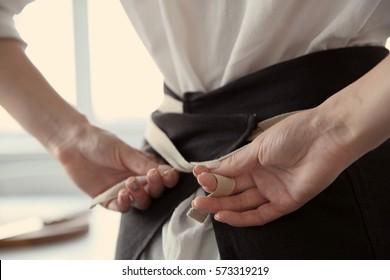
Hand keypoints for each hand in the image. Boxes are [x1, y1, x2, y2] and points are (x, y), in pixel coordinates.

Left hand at [51, 123, 178, 211]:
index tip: (168, 176)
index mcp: (145, 167)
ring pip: (142, 202)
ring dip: (141, 195)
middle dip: (156, 186)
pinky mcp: (109, 200)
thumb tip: (167, 172)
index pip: (164, 177)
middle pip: (155, 192)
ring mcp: (124, 191)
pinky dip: (125, 204)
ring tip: (131, 183)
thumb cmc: (100, 142)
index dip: (169, 179)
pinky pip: (122, 208)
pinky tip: (122, 194)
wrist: (73, 145)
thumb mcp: (124, 151)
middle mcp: (138, 180)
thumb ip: (143, 164)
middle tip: (151, 177)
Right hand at [192, 109, 353, 226]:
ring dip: (223, 206)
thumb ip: (234, 163)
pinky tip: (225, 215)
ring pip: (243, 203)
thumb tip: (209, 169)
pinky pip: (261, 214)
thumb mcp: (257, 148)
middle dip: (214, 194)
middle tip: (197, 199)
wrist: (326, 137)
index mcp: (254, 159)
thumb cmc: (292, 134)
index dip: (212, 176)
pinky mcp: (285, 202)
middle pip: (233, 189)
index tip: (196, 176)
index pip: (228, 172)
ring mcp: (273, 190)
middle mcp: (262, 175)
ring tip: (203, 207)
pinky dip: (242, 217)